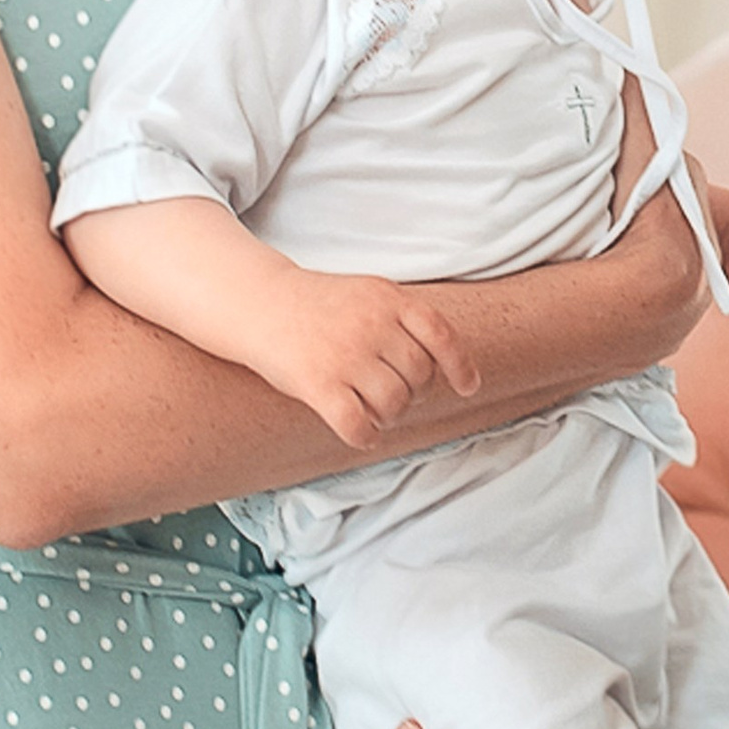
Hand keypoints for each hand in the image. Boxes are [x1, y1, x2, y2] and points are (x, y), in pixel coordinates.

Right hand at [262, 269, 474, 449]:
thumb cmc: (321, 305)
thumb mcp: (369, 293)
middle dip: (414, 393)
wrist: (260, 303)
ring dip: (390, 416)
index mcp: (388, 298)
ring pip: (394, 403)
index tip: (468, 388)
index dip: (460, 365)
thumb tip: (445, 365)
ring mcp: (345, 355)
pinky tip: (362, 432)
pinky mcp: (318, 384)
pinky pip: (357, 425)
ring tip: (373, 409)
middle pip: (419, 376)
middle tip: (391, 393)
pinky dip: (366, 435)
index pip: (441, 335)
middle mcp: (371, 325)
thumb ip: (404, 319)